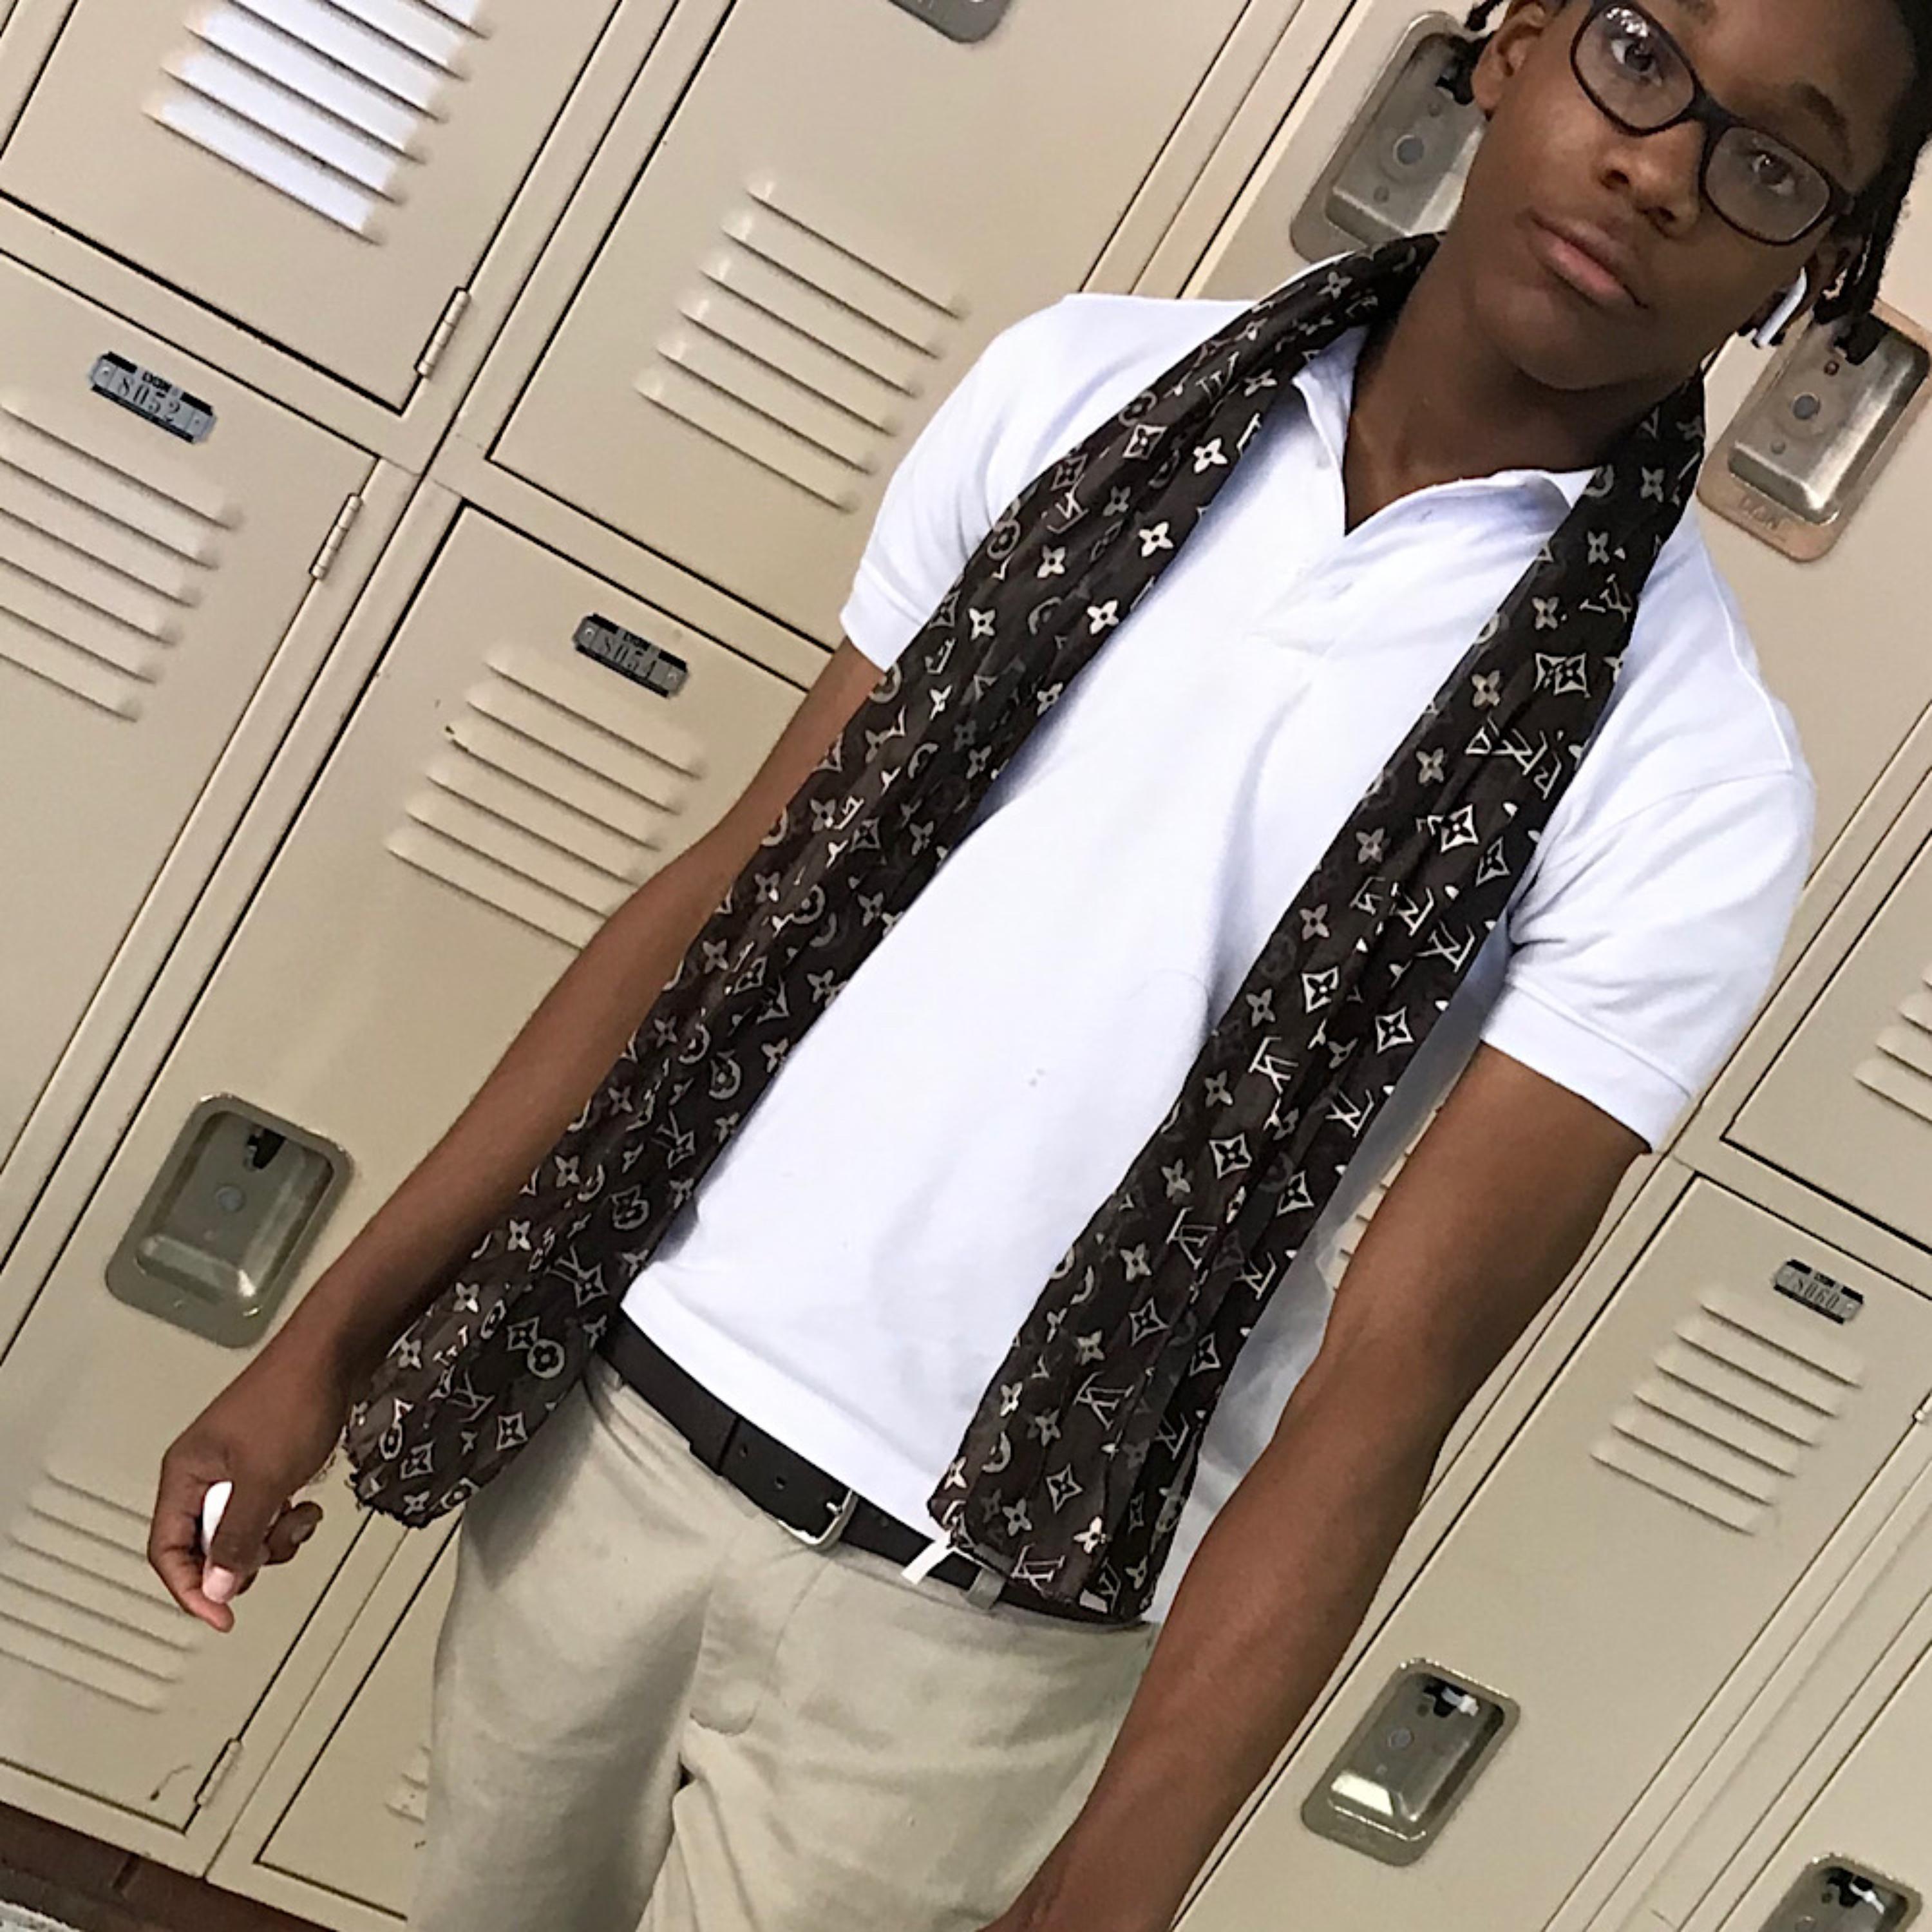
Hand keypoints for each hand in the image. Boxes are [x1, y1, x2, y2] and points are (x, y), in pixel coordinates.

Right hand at [148, 1331, 352, 1631]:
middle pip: (207, 1545)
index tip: (221, 1616)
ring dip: (274, 1538)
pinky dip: (287, 1517)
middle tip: (273, 1547)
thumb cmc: (293, 1399)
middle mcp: (202, 1472)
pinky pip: (265, 1510)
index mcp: (184, 1474)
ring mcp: (233, 1466)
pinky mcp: (264, 1462)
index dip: (190, 1589)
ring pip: (241, 1531)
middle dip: (244, 1556)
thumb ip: (238, 1538)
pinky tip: (307, 1504)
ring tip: (300, 1517)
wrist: (333, 1354)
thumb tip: (219, 1586)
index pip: (167, 1550)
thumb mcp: (264, 1481)